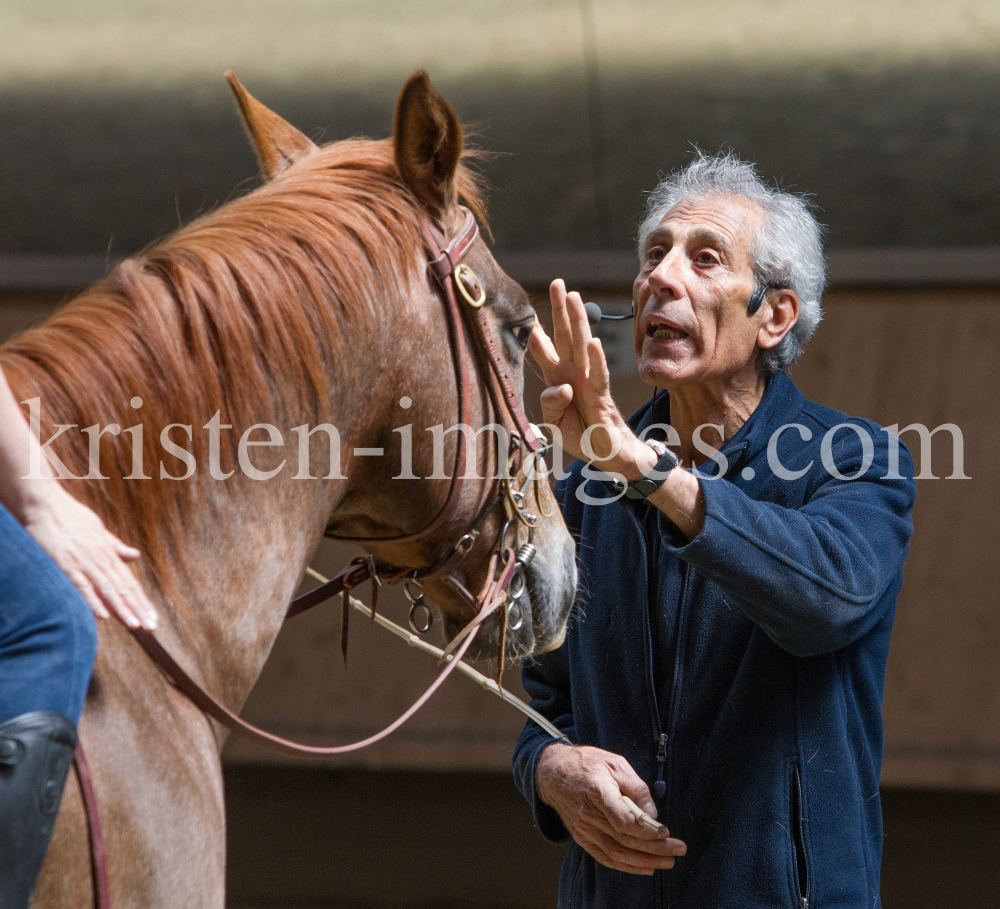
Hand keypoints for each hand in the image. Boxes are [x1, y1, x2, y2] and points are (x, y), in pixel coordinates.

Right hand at [19, 484, 158, 630]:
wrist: (44, 503)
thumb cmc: (69, 516)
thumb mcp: (98, 530)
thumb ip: (115, 546)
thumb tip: (135, 555)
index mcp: (107, 553)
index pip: (128, 582)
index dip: (141, 600)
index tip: (151, 617)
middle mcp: (99, 559)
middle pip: (122, 588)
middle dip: (137, 608)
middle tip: (151, 627)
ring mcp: (83, 563)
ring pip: (107, 589)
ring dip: (122, 608)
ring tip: (135, 624)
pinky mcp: (65, 565)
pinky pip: (81, 586)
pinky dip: (93, 600)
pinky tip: (104, 615)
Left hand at [529, 280, 650, 475]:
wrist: (605, 454)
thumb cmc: (580, 434)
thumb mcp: (553, 424)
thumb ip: (550, 405)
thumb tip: (559, 388)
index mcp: (558, 378)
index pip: (544, 352)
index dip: (536, 336)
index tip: (528, 316)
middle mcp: (573, 373)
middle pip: (565, 336)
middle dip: (561, 310)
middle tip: (558, 283)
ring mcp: (588, 380)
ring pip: (582, 346)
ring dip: (578, 321)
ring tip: (573, 297)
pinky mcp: (601, 395)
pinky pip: (599, 374)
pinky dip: (596, 359)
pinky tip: (593, 342)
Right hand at [536, 743, 685, 874]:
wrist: (554, 773)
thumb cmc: (588, 764)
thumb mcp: (615, 763)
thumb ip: (636, 787)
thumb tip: (652, 815)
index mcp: (598, 791)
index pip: (622, 819)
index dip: (646, 830)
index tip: (665, 831)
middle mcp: (589, 815)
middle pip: (625, 839)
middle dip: (655, 847)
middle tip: (678, 849)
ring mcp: (584, 829)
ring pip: (618, 853)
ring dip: (645, 860)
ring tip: (668, 861)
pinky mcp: (582, 838)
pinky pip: (606, 857)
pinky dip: (627, 866)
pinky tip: (646, 866)